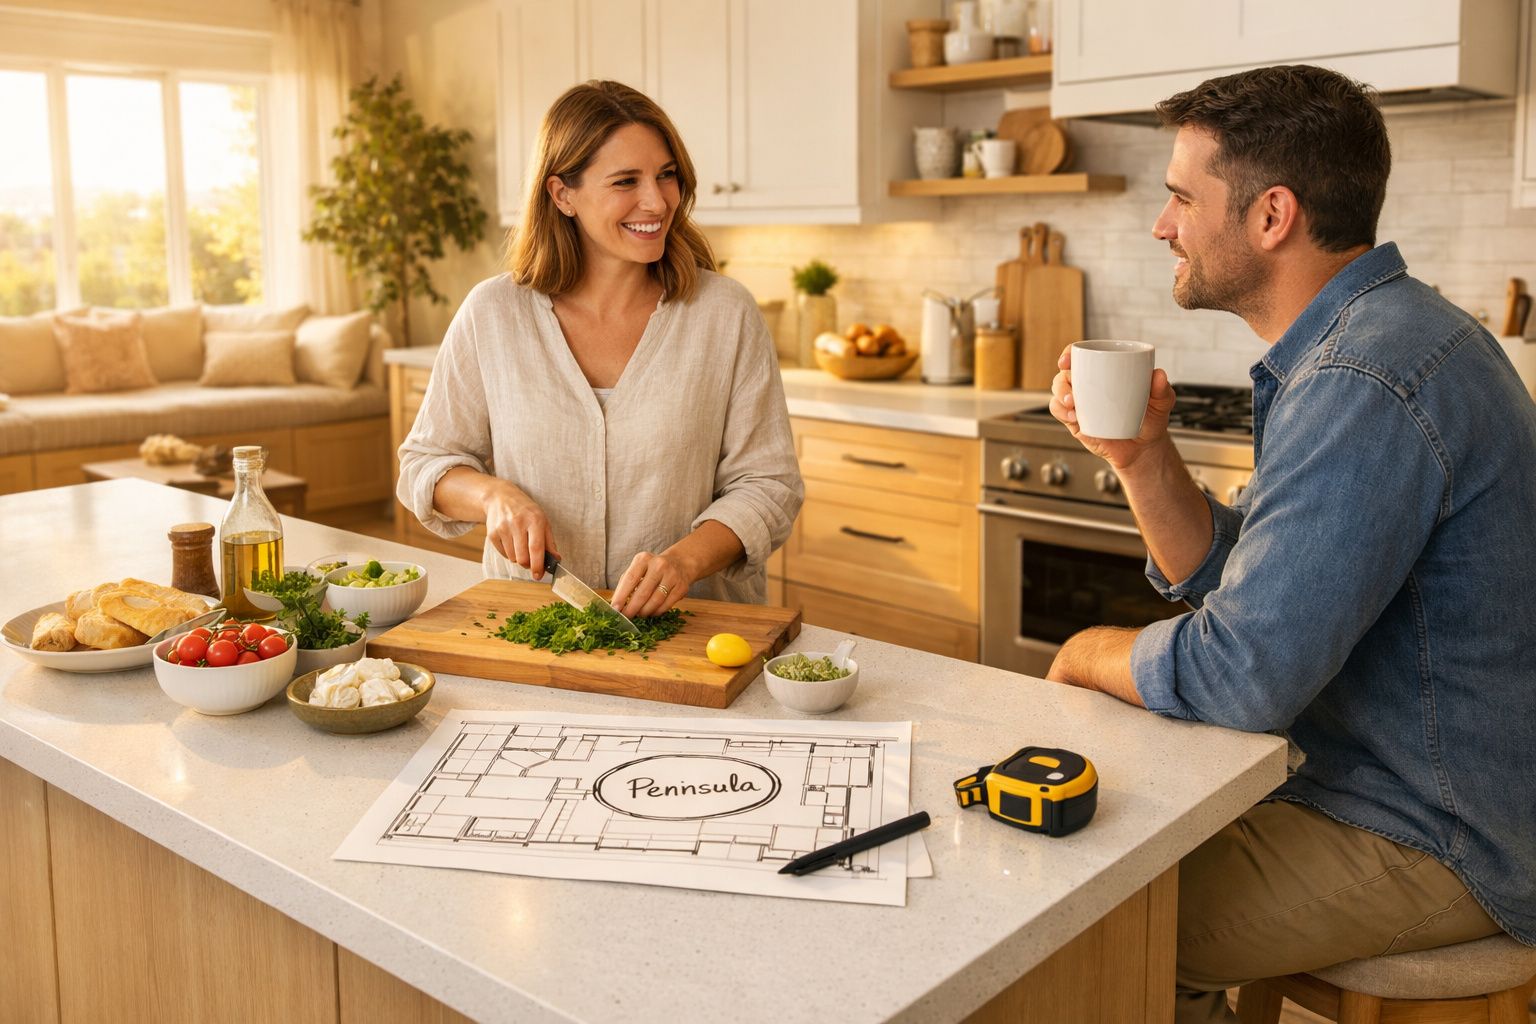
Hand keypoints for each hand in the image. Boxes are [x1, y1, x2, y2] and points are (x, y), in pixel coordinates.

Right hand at [483, 481, 559, 578]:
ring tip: (521, 545)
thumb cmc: (526, 511)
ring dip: (519, 558)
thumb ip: (550, 542)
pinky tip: (511, 541)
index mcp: (534, 520)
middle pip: (523, 557)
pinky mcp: (492, 533)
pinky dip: (509, 553)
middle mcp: (517, 523)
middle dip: (528, 565)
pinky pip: (503, 554)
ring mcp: (503, 528)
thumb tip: (556, 560)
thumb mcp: (543, 521)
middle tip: (531, 561)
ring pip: (513, 558)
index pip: (536, 548)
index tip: (539, 575)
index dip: (538, 565)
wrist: (501, 497)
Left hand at [610, 550, 692, 617]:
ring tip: (639, 614)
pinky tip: (651, 612)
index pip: (630, 579)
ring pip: (655, 601)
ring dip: (644, 612)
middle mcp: (659, 565)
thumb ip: (626, 583)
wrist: (680, 563)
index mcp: (644, 559)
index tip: (615, 608)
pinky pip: (666, 605)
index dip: (621, 596)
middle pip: (643, 592)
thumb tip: (616, 604)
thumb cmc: (653, 569)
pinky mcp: (681, 587)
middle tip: (626, 617)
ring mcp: (672, 576)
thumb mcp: (638, 568)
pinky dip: (657, 612)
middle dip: (632, 608)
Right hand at [1048, 345, 1176, 470]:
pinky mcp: (1074, 420)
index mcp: (1105, 370)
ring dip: (1060, 396)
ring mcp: (1079, 401)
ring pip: (1058, 391)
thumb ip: (1162, 390)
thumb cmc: (1150, 420)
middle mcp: (1088, 383)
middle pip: (1065, 373)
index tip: (1067, 360)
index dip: (1069, 353)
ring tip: (1073, 405)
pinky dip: (1060, 411)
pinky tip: (1073, 416)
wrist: (1143, 448)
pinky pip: (1058, 410)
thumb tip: (1159, 375)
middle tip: (1072, 390)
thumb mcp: (1161, 403)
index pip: (1081, 355)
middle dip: (1062, 379)